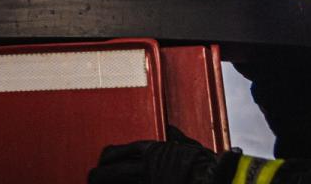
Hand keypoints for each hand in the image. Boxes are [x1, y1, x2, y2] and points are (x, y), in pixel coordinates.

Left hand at [88, 127, 225, 183]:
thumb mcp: (189, 147)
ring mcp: (146, 183)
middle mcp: (143, 168)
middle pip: (106, 172)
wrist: (217, 178)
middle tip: (93, 179)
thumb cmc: (206, 165)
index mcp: (150, 151)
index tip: (102, 164)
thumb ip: (177, 140)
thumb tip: (173, 132)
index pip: (115, 153)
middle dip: (97, 177)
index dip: (105, 160)